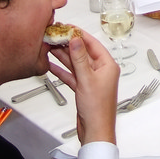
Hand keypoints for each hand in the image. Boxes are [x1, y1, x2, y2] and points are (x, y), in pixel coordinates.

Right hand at [48, 29, 119, 143]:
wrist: (95, 130)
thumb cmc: (98, 109)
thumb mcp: (86, 79)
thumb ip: (79, 58)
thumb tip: (76, 40)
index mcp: (107, 66)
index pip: (92, 44)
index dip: (80, 35)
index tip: (68, 27)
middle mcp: (101, 71)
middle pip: (83, 53)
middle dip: (69, 45)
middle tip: (57, 36)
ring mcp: (92, 80)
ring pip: (76, 63)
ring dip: (64, 56)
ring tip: (52, 47)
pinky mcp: (84, 88)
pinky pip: (72, 75)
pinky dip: (62, 70)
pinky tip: (52, 65)